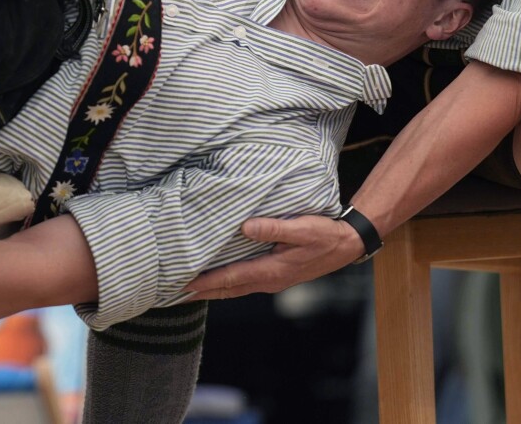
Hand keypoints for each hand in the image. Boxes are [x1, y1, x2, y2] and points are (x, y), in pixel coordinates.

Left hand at [182, 215, 363, 300]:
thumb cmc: (325, 235)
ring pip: (235, 288)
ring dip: (212, 290)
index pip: (231, 278)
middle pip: (228, 289)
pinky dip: (226, 284)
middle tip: (174, 293)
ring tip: (189, 290)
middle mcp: (269, 280)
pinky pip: (244, 283)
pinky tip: (217, 280)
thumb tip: (245, 227)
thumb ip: (274, 228)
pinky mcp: (275, 275)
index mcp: (272, 270)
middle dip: (202, 292)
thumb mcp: (302, 228)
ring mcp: (272, 280)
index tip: (184, 284)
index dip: (207, 282)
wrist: (346, 245)